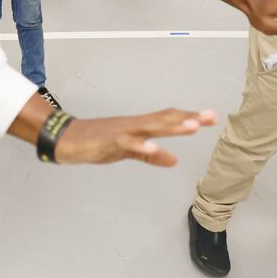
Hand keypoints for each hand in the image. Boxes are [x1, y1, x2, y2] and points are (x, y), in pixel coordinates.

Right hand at [53, 109, 218, 166]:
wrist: (65, 138)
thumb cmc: (96, 142)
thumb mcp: (127, 150)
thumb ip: (150, 155)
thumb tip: (174, 160)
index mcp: (139, 126)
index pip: (168, 119)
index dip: (189, 118)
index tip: (211, 117)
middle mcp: (134, 124)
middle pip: (165, 119)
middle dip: (188, 118)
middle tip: (210, 117)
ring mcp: (122, 131)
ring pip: (151, 126)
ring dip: (172, 127)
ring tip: (192, 127)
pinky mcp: (109, 140)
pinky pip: (128, 142)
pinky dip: (142, 144)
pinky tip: (156, 147)